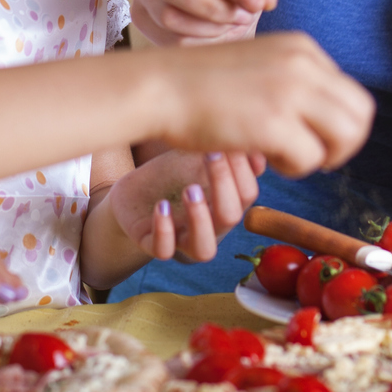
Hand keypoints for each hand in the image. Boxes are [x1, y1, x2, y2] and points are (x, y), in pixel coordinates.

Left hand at [107, 150, 264, 262]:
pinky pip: (163, 250)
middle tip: (210, 155)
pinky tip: (161, 206)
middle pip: (230, 217)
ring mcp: (182, 238)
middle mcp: (209, 226)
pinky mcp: (151, 242)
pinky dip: (164, 230)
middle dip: (224, 185)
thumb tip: (258, 149)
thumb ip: (225, 153)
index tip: (226, 141)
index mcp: (225, 203)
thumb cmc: (172, 173)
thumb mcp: (196, 156)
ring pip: (203, 248)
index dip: (242, 170)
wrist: (133, 191)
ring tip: (190, 190)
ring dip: (200, 219)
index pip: (247, 194)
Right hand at [147, 32, 372, 175]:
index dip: (337, 123)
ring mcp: (291, 92)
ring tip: (288, 157)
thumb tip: (324, 117)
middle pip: (361, 114)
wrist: (160, 87)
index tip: (311, 136)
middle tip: (313, 156)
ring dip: (322, 156)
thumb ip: (292, 81)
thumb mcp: (258, 64)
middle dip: (343, 144)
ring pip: (347, 136)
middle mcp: (304, 65)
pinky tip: (264, 157)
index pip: (350, 92)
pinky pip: (311, 159)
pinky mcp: (275, 123)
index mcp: (302, 48)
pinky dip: (293, 168)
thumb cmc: (200, 83)